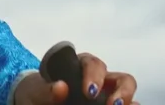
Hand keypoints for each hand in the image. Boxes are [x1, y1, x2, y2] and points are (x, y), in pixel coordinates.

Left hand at [11, 53, 138, 104]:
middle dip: (122, 90)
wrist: (36, 100)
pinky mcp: (108, 103)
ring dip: (128, 99)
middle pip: (121, 78)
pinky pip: (126, 103)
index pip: (92, 64)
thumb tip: (61, 87)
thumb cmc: (38, 93)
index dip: (94, 76)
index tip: (89, 93)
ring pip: (127, 91)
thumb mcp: (37, 91)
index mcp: (80, 66)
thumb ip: (47, 90)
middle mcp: (99, 78)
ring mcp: (107, 93)